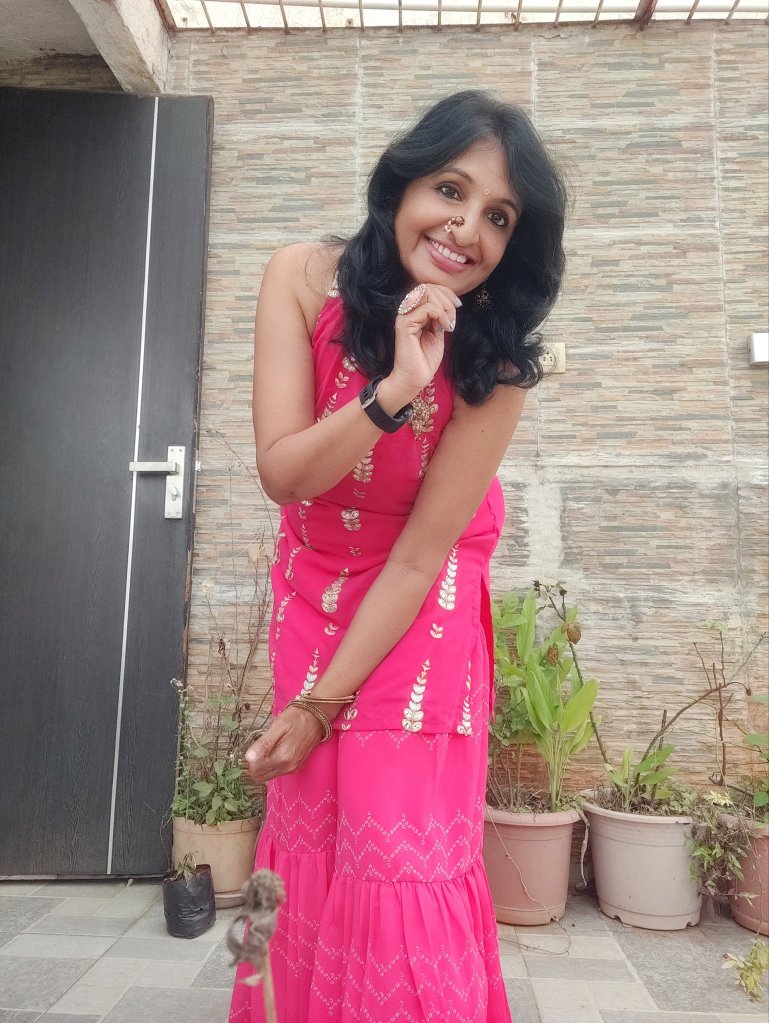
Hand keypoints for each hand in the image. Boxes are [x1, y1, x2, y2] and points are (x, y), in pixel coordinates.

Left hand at [244, 705, 325, 782]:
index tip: (253, 747)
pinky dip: (272, 764)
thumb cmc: (297, 718)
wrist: (317, 717)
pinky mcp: (297, 766)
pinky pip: (278, 771)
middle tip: (258, 748)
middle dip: (255, 765)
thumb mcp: (278, 726)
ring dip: (263, 765)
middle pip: (261, 776)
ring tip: (268, 747)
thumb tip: (248, 758)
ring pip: (269, 775)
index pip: (255, 770)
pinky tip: (276, 750)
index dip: (250, 759)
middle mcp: (288, 767)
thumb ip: (263, 743)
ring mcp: (294, 768)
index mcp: (282, 757)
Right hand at [388, 283, 461, 400]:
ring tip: (449, 324)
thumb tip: (449, 303)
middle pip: (428, 286)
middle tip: (453, 318)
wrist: (415, 379)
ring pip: (427, 293)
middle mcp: (407, 311)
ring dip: (445, 307)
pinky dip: (441, 315)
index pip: (429, 288)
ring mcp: (404, 316)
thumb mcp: (438, 333)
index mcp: (414, 312)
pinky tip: (446, 328)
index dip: (446, 292)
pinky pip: (427, 308)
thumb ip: (440, 317)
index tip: (458, 306)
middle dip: (447, 298)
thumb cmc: (425, 360)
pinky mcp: (405, 324)